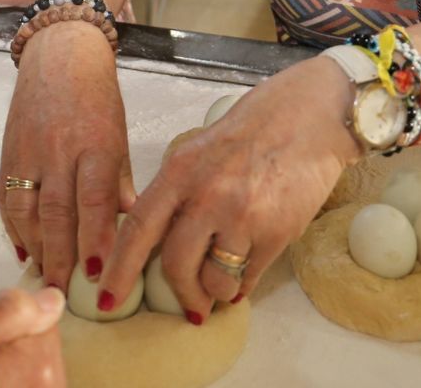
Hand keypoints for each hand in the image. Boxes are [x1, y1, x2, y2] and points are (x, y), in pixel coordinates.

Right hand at [0, 21, 133, 292]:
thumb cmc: (96, 97)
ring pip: (27, 211)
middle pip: (57, 213)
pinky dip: (14, 229)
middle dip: (62, 257)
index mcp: (96, 144)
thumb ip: (121, 184)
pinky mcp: (8, 154)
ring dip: (36, 248)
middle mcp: (59, 149)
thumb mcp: (119, 136)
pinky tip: (23, 249)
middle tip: (65, 291)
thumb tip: (131, 228)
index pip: (95, 201)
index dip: (96, 240)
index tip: (100, 273)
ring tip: (45, 276)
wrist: (59, 55)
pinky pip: (7, 199)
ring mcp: (29, 152)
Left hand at [98, 56, 359, 322]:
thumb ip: (178, 191)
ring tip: (222, 285)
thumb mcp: (199, 150)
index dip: (120, 268)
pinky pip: (249, 278)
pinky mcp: (278, 232)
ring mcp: (243, 215)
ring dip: (215, 292)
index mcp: (180, 171)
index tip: (108, 298)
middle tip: (188, 304)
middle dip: (180, 294)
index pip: (139, 227)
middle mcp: (207, 194)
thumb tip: (158, 241)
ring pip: (215, 280)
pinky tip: (244, 274)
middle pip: (176, 265)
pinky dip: (242, 285)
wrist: (312, 115)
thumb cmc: (254, 130)